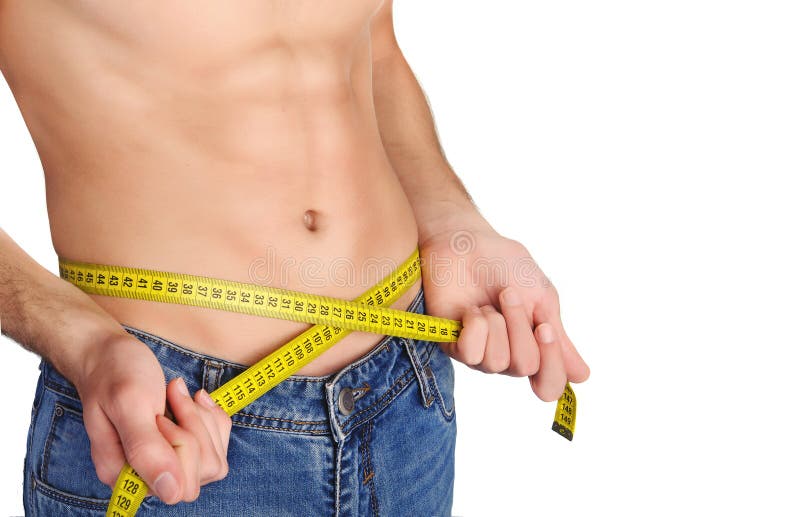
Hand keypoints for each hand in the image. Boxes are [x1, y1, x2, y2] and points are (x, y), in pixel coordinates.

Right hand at [74, 333, 231, 503]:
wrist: (108, 354)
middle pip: (203, 471)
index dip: (182, 444)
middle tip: (171, 395)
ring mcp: (165, 462)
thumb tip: (171, 493)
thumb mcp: (130, 404)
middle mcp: (146, 475)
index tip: (160, 414)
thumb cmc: (114, 373)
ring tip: (178, 393)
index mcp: (124, 473)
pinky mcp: (180, 448)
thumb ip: (146, 449)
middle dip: (196, 428)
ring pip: (214, 459)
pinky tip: (193, 398)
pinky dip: (211, 417)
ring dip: (203, 419)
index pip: (179, 484)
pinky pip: (217, 444)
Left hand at [420, 225, 589, 400]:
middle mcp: (508, 356)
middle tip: (508, 295)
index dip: (551, 361)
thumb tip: (583, 377)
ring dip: (496, 323)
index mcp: (534, 347)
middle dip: (519, 326)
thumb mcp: (542, 299)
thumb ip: (559, 339)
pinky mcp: (454, 345)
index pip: (549, 385)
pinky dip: (475, 326)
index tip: (543, 326)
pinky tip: (471, 310)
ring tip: (488, 302)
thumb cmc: (506, 266)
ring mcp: (480, 353)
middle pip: (525, 366)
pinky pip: (471, 353)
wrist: (468, 244)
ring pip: (497, 361)